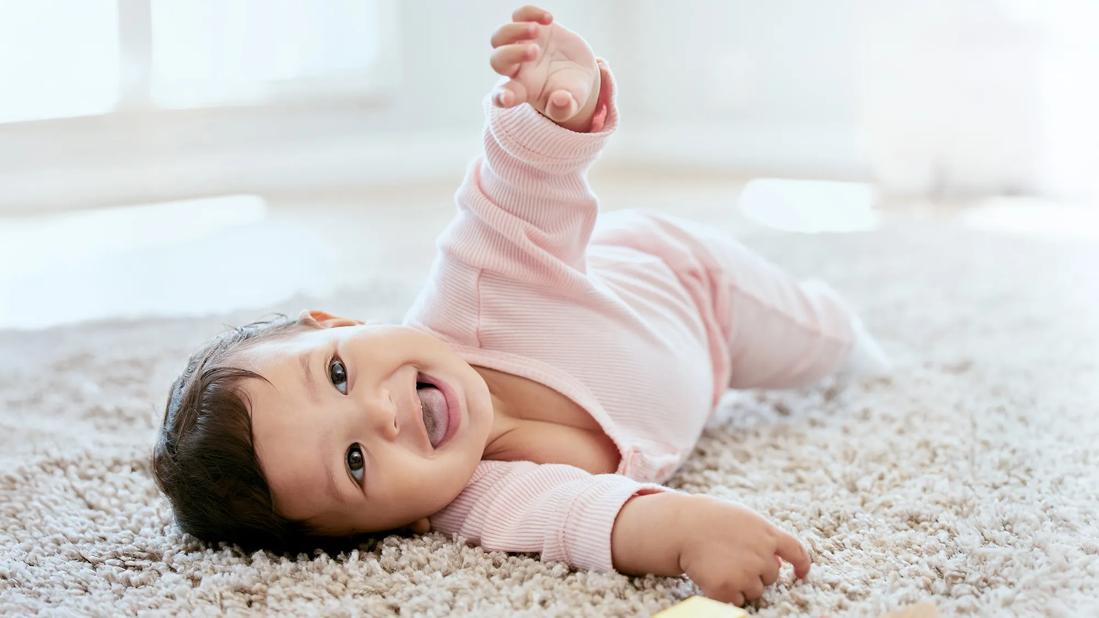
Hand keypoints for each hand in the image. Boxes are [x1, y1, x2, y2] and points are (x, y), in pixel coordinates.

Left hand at [488, 5, 601, 131]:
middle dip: (511, 53)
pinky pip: (519, 16)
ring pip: (500, 36)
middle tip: (535, 52)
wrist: (578, 71)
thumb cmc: (570, 92)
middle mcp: (516, 68)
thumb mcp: (571, 105)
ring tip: (536, 30)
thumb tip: (560, 100)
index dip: (501, 96)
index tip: (507, 98)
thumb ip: (564, 108)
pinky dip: (529, 13)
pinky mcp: (532, 29)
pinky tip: (548, 19)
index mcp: (522, 90)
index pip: (503, 95)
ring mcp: (521, 46)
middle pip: (497, 60)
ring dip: (514, 30)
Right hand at [677, 495, 811, 605]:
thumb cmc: (709, 520)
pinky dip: (727, 594)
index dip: (802, 565)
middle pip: (771, 576)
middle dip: (756, 572)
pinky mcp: (727, 588)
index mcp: (767, 533)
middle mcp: (761, 555)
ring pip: (755, 591)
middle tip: (732, 558)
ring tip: (721, 564)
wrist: (681, 526)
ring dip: (742, 584)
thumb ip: (763, 535)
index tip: (801, 574)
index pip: (797, 551)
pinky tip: (713, 576)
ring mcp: (745, 573)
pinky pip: (736, 601)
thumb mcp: (743, 518)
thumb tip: (778, 559)